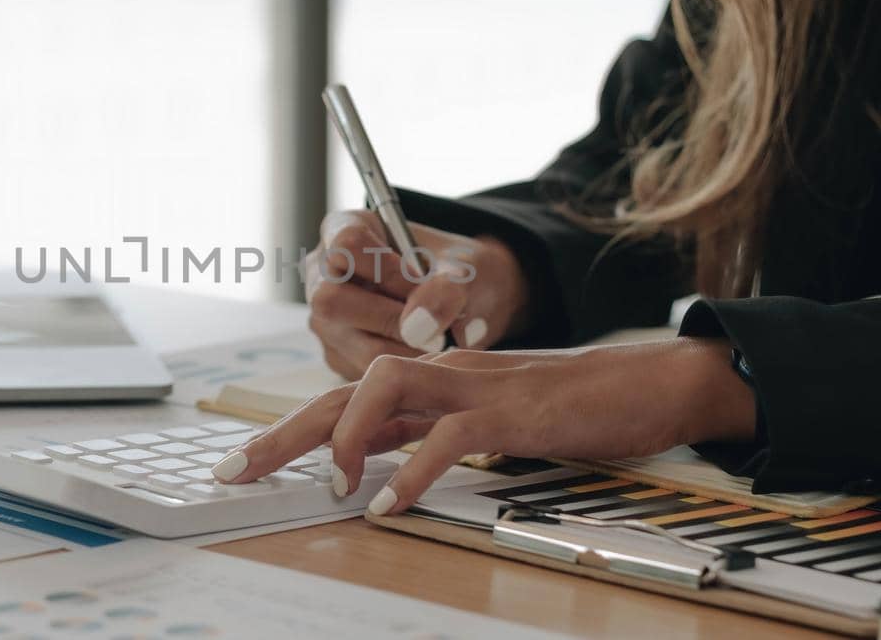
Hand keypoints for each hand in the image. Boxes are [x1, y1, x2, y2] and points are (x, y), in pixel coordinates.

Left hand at [209, 338, 755, 515]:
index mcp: (431, 383)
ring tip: (334, 490)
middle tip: (234, 473)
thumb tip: (369, 469)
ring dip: (347, 438)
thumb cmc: (567, 408)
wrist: (645, 384)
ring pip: (385, 389)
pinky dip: (413, 472)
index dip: (286, 431)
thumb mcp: (482, 425)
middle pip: (342, 392)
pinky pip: (449, 435)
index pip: (342, 401)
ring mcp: (475, 387)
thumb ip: (425, 436)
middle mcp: (441, 375)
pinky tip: (391, 504)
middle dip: (282, 433)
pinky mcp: (512, 411)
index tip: (241, 465)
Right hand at [302, 209, 533, 379]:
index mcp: (342, 229)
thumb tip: (418, 326)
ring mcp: (324, 319)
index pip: (347, 245)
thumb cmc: (454, 270)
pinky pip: (365, 371)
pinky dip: (405, 368)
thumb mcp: (464, 267)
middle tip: (437, 326)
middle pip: (332, 300)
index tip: (426, 283)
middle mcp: (321, 274)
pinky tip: (428, 354)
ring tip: (442, 341)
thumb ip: (448, 286)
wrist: (460, 300)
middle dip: (392, 318)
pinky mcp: (337, 355)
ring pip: (351, 343)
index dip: (389, 270)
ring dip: (407, 349)